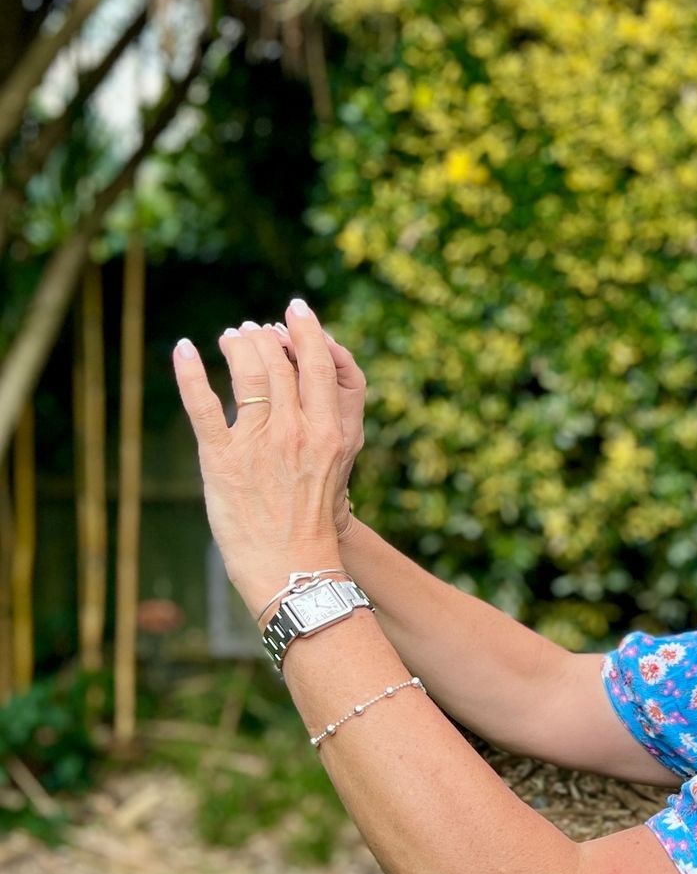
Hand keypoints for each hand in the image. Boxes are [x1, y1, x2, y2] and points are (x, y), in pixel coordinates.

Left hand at [173, 301, 348, 619]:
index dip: (306, 330)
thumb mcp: (334, 465)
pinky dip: (191, 372)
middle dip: (266, 336)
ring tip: (229, 337)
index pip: (318, 364)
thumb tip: (303, 390)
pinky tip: (185, 349)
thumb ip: (320, 425)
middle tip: (255, 328)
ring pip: (246, 374)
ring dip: (236, 346)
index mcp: (329, 431)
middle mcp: (296, 431)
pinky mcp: (221, 459)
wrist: (291, 564)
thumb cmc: (313, 519)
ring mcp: (258, 443)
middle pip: (280, 362)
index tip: (296, 310)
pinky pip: (202, 404)